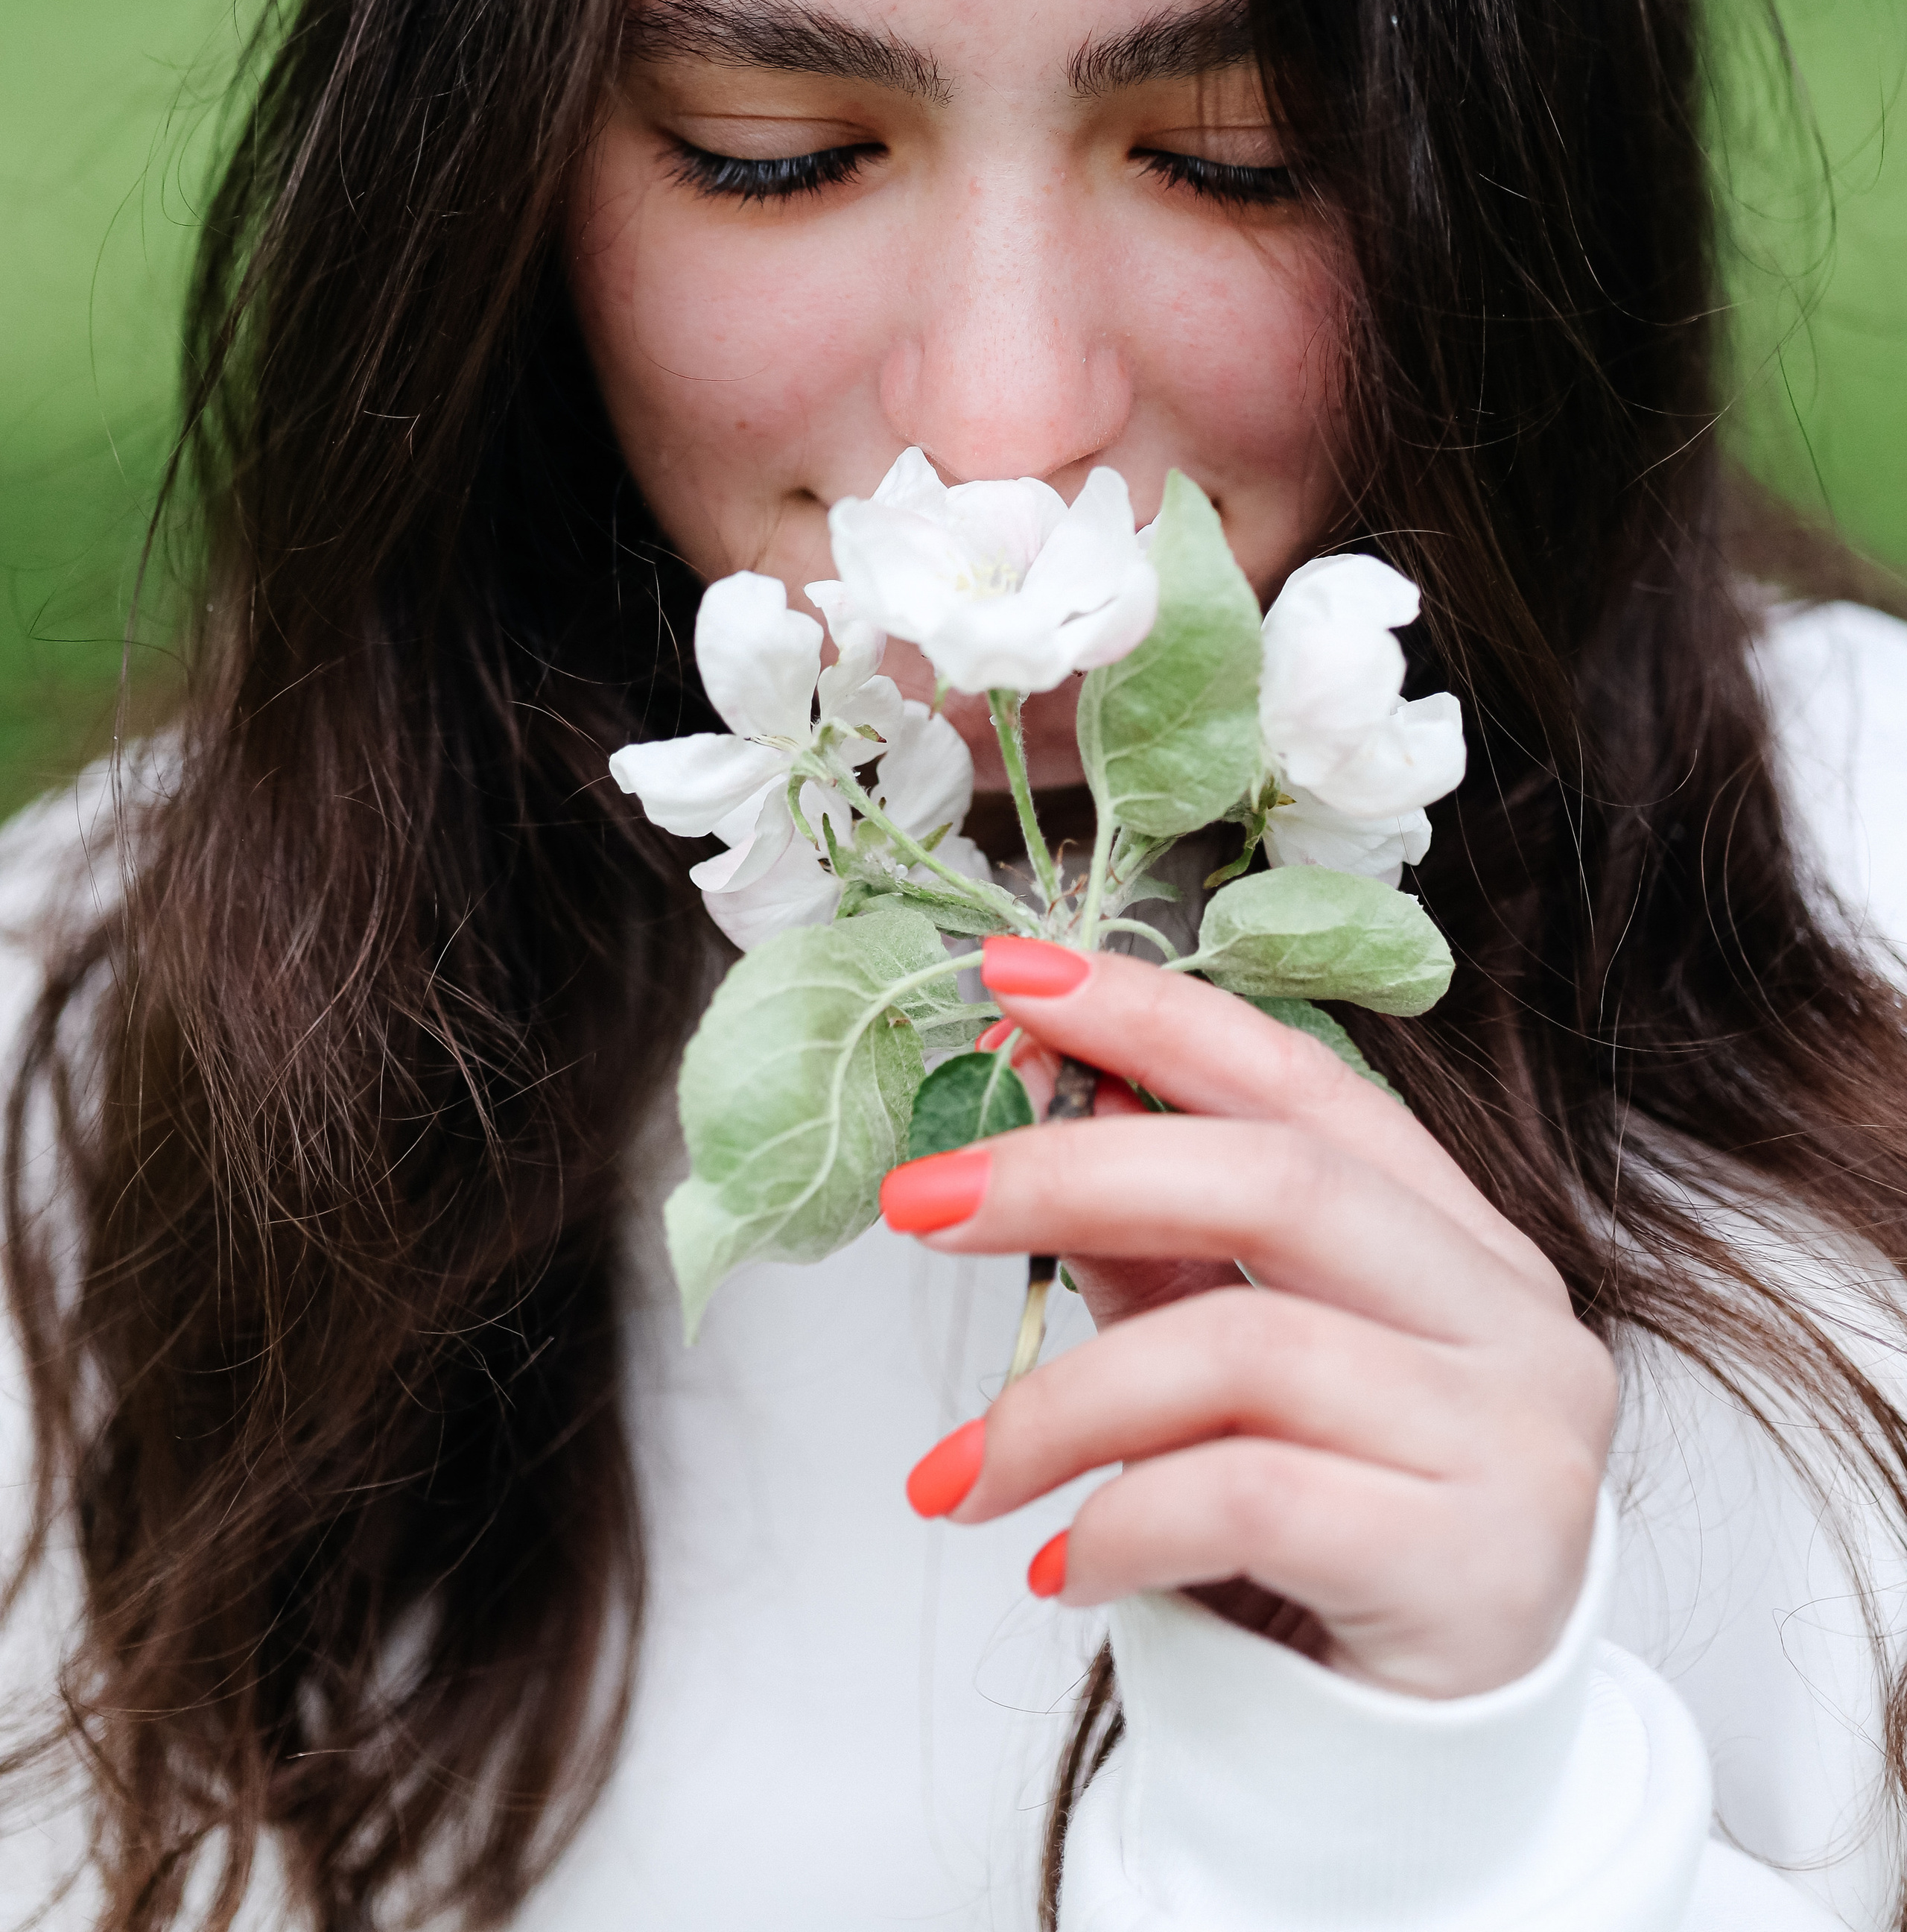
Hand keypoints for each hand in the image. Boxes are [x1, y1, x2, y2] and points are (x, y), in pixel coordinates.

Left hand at [881, 942, 1615, 1700]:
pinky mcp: (1478, 1564)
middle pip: (1275, 1183)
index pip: (1304, 1082)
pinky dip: (1120, 1521)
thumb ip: (1163, 1245)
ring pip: (1245, 1347)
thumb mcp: (1241, 1373)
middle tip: (919, 1199)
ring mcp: (1514, 1439)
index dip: (1157, 1018)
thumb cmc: (1334, 1538)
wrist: (1428, 1766)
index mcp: (1465, 1239)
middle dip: (1073, 1171)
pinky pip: (1252, 1498)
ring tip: (959, 1470)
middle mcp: (1513, 1317)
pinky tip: (1055, 1563)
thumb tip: (1051, 1095)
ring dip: (1061, 1401)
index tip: (1012, 979)